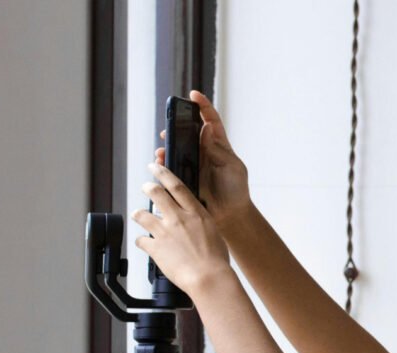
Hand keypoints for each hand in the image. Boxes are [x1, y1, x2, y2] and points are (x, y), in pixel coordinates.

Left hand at [132, 162, 232, 295]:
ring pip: (141, 214)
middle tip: (146, 187)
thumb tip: (194, 221)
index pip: (176, 186)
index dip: (163, 173)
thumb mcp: (214, 233)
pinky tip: (145, 244)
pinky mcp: (155, 248)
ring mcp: (164, 232)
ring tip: (138, 216)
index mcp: (195, 213)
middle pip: (156, 193)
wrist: (209, 278)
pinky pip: (141, 240)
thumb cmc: (216, 260)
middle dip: (148, 187)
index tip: (156, 167)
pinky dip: (142, 241)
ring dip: (138, 214)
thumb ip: (200, 223)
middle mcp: (178, 218)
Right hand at [155, 90, 251, 226]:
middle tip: (169, 126)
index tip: (193, 95)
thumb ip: (219, 149)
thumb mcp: (233, 167)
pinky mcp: (184, 176)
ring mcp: (193, 163)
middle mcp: (204, 151)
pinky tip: (160, 162)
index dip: (203, 106)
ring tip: (162, 147)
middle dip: (176, 126)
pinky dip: (163, 161)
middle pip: (187, 131)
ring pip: (176, 147)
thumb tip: (206, 128)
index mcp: (219, 145)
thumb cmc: (236, 189)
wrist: (230, 214)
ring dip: (167, 145)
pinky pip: (170, 165)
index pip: (211, 120)